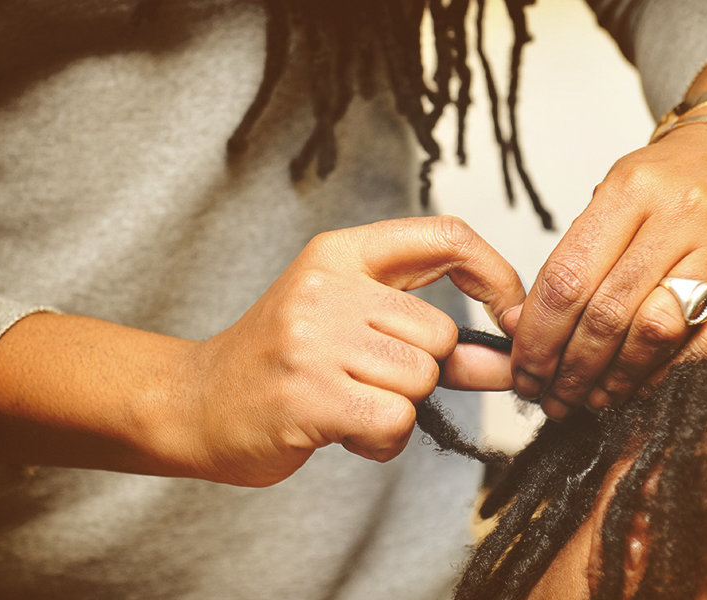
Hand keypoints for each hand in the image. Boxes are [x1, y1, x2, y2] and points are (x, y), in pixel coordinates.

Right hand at [173, 216, 523, 484]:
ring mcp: (313, 338)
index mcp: (340, 253)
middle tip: (369, 380)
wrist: (197, 403)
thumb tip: (507, 360)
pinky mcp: (307, 393)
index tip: (510, 313)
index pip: (446, 235)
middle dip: (421, 371)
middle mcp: (326, 286)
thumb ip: (429, 336)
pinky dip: (383, 439)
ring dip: (399, 408)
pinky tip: (344, 430)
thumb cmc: (285, 362)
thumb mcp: (352, 324)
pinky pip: (396, 420)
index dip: (495, 274)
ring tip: (348, 403)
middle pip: (440, 333)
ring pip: (422, 378)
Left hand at [504, 122, 706, 419]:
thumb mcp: (614, 195)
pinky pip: (704, 348)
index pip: (568, 277)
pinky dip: (664, 377)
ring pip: (654, 335)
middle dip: (569, 368)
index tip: (523, 367)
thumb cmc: (674, 181)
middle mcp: (682, 217)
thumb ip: (574, 257)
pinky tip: (638, 387)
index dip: (538, 334)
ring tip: (589, 398)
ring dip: (613, 379)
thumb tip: (521, 325)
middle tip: (550, 395)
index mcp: (633, 190)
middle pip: (607, 313)